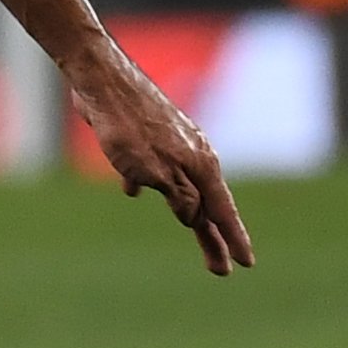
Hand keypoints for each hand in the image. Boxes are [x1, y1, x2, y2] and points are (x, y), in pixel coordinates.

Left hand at [64, 42, 254, 276]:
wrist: (101, 78)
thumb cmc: (126, 128)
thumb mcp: (153, 172)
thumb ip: (179, 197)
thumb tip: (195, 218)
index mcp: (200, 165)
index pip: (220, 211)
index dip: (232, 240)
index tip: (246, 265)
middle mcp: (193, 154)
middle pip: (205, 204)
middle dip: (212, 237)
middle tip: (220, 270)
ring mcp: (171, 142)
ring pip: (181, 185)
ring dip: (186, 213)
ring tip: (193, 232)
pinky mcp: (145, 134)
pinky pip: (151, 166)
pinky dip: (146, 182)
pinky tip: (131, 191)